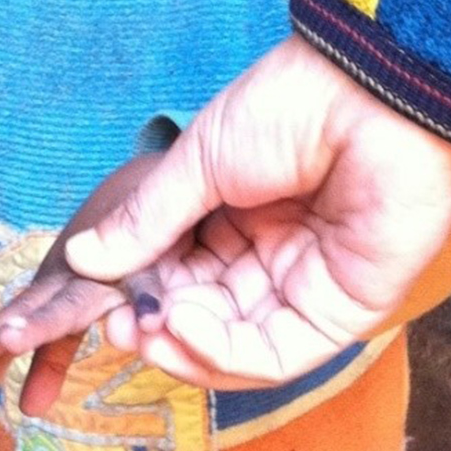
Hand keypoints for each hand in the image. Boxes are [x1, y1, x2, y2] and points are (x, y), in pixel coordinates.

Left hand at [0, 154, 191, 426]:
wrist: (150, 186)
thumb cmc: (106, 257)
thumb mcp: (74, 313)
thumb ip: (52, 359)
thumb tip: (28, 410)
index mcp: (47, 294)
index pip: (9, 337)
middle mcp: (67, 279)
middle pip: (26, 316)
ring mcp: (104, 270)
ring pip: (71, 299)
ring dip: (41, 320)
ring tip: (11, 340)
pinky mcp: (147, 262)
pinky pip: (146, 283)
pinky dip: (145, 299)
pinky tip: (148, 320)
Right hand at [63, 35, 450, 385]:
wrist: (368, 96)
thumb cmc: (285, 109)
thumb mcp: (197, 163)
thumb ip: (146, 220)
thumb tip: (82, 260)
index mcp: (236, 211)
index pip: (180, 268)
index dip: (141, 288)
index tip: (101, 296)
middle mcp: (269, 252)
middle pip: (204, 311)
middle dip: (157, 324)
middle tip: (119, 325)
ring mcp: (306, 283)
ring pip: (236, 344)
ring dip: (185, 346)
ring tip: (148, 329)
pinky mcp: (341, 311)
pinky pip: (277, 354)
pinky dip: (226, 354)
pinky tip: (187, 326)